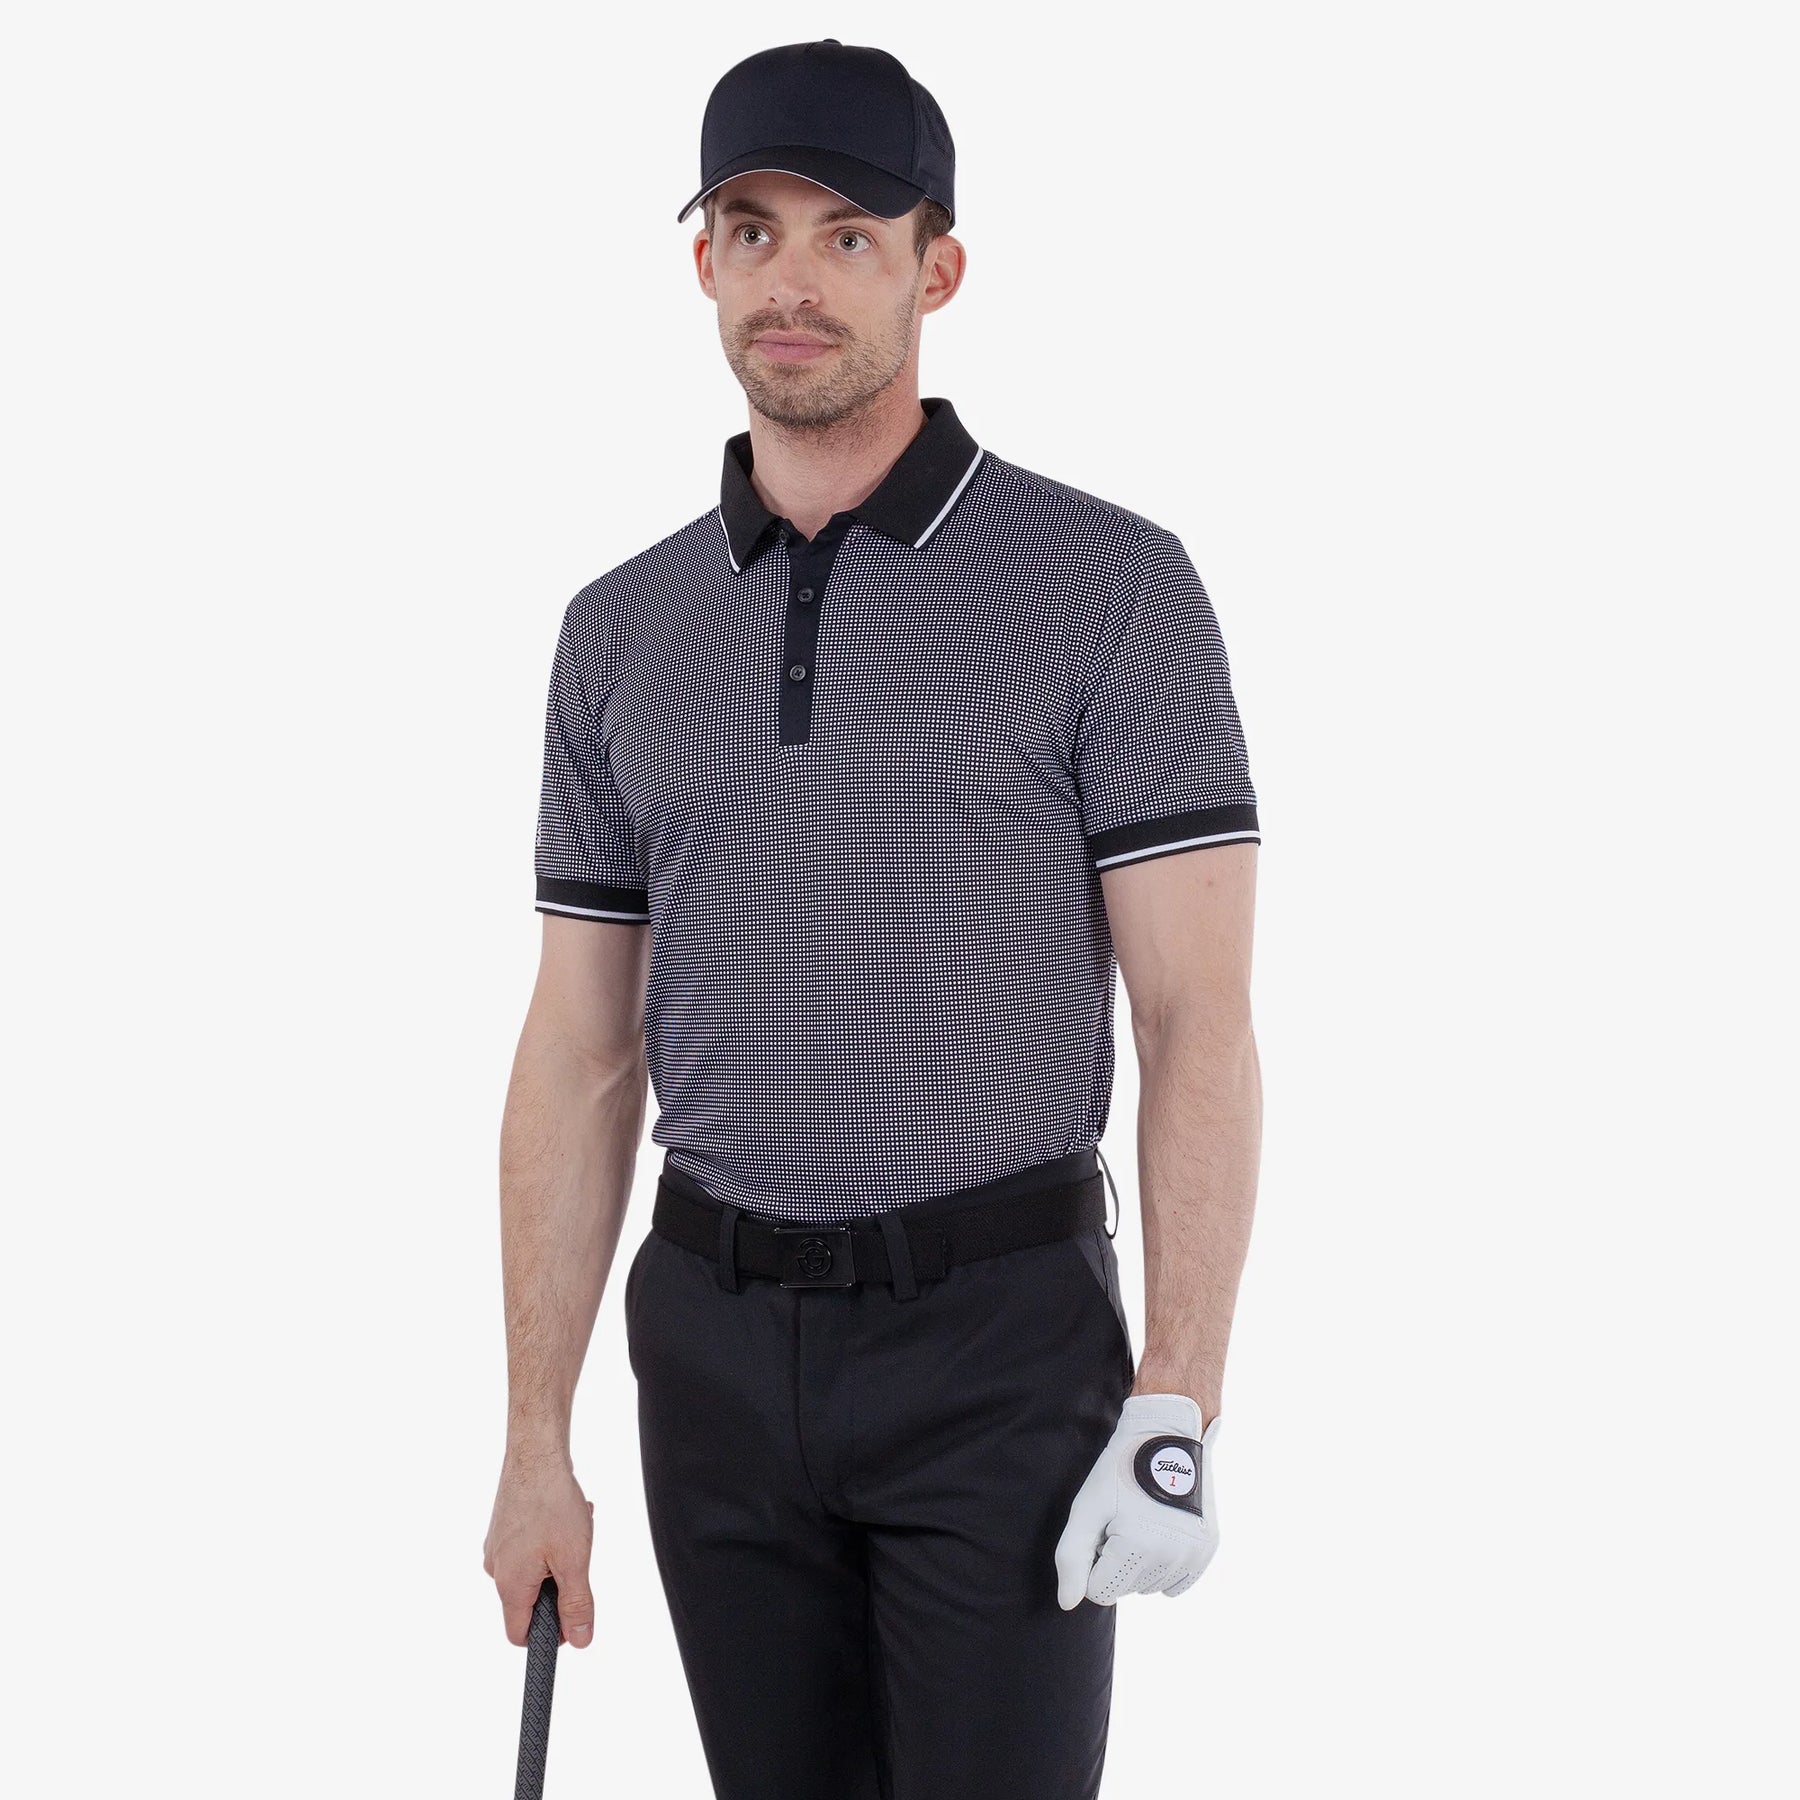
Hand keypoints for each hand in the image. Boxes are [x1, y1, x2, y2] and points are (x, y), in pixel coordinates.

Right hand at [483, 1450, 597, 1646]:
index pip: (519, 1635)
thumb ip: (576, 1605)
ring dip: (558, 1556)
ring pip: (533, 1569)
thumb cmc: (553, 1503)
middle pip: (530, 1600)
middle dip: (560, 1584)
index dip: (549, 1635)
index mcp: (510, 1585)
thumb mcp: (574, 1560)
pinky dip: (550, 1538)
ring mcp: (497, 1546)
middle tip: (579, 1556)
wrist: (535, 1452)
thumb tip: (580, 1642)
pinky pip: (528, 1546)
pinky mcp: (503, 1526)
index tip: (573, 1615)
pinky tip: (566, 1514)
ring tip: (576, 1527)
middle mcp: (495, 1569)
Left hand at [1054, 1393, 1221, 1607]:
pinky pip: (1176, 1584)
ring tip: (1142, 1519)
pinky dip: (1163, 1567)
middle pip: (1125, 1589)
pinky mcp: (1208, 1550)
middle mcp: (1171, 1558)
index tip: (1102, 1528)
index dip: (1092, 1559)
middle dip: (1116, 1561)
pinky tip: (1160, 1533)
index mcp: (1137, 1548)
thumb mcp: (1087, 1507)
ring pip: (1149, 1586)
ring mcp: (1194, 1555)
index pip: (1098, 1591)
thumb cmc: (1120, 1470)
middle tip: (1122, 1519)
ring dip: (1139, 1563)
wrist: (1168, 1435)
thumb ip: (1072, 1557)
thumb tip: (1068, 1603)